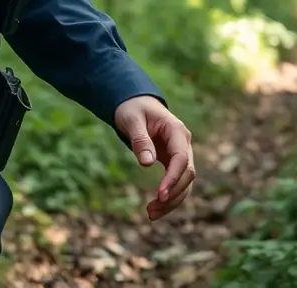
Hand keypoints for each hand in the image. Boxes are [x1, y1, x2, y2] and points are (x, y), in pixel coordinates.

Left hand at [114, 95, 195, 220]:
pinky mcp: (174, 163)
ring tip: (151, 214)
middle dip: (173, 193)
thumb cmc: (133, 109)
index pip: (181, 159)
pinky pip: (177, 183)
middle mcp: (184, 144)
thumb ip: (140, 140)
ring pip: (185, 183)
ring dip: (172, 201)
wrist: (136, 104)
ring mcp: (181, 154)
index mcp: (176, 130)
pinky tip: (155, 210)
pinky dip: (169, 198)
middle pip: (187, 174)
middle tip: (152, 209)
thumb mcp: (132, 120)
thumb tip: (147, 163)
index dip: (173, 178)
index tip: (160, 194)